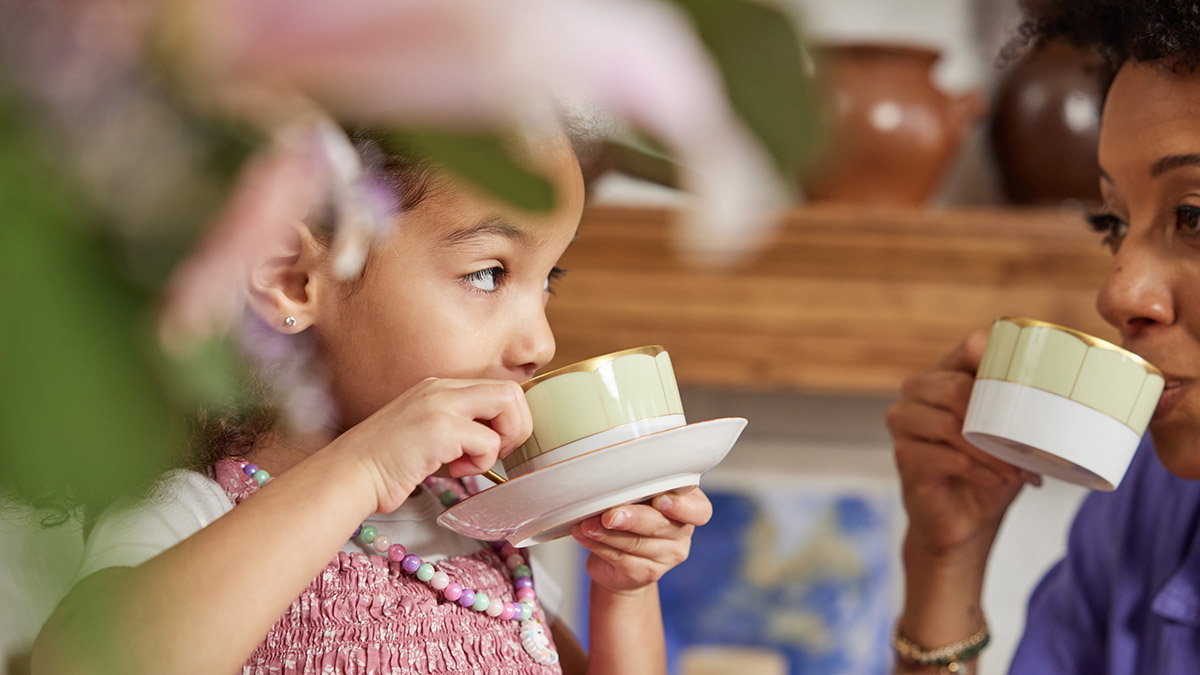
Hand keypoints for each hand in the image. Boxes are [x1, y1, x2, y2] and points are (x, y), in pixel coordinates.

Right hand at [338, 377, 530, 511]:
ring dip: (501, 442)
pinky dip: (480, 463)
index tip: (492, 444)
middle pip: (510, 391)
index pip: (496, 388)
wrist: (349, 474)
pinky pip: (488, 441)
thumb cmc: (386, 462)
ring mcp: (440, 405)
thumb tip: (497, 435)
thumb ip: (458, 425)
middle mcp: (441, 388)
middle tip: (494, 453)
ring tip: (473, 461)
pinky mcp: (440, 429)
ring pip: (507, 405)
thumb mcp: (427, 431)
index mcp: (438, 386)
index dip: (507, 419)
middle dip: (515, 427)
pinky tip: (453, 471)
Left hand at [571, 487, 711, 592]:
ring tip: (586, 524)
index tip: (660, 500)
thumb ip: (637, 489)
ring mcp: (666, 557)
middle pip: (662, 526)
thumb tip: (607, 479)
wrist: (623, 561)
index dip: (682, 507)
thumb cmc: (635, 514)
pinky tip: (584, 534)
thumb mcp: (641, 496)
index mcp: (690, 507)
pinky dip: (598, 545)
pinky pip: (620, 558)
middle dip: (633, 518)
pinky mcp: (645, 573)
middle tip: (609, 515)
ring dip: (607, 533)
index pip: (699, 510)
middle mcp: (682, 533)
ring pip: (636, 544)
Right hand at [886, 329, 1040, 560]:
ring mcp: (904, 424)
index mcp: (943, 374)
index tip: (1036, 381)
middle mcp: (916, 393)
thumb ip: (1022, 403)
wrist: (963, 521)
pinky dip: (980, 471)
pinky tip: (995, 481)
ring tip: (1017, 470)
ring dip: (992, 451)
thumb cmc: (988, 470)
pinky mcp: (904, 457)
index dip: (1000, 357)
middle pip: (954, 387)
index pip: (969, 347)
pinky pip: (946, 457)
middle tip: (1026, 445)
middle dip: (997, 418)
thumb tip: (1078, 389)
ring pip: (950, 424)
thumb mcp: (1009, 432)